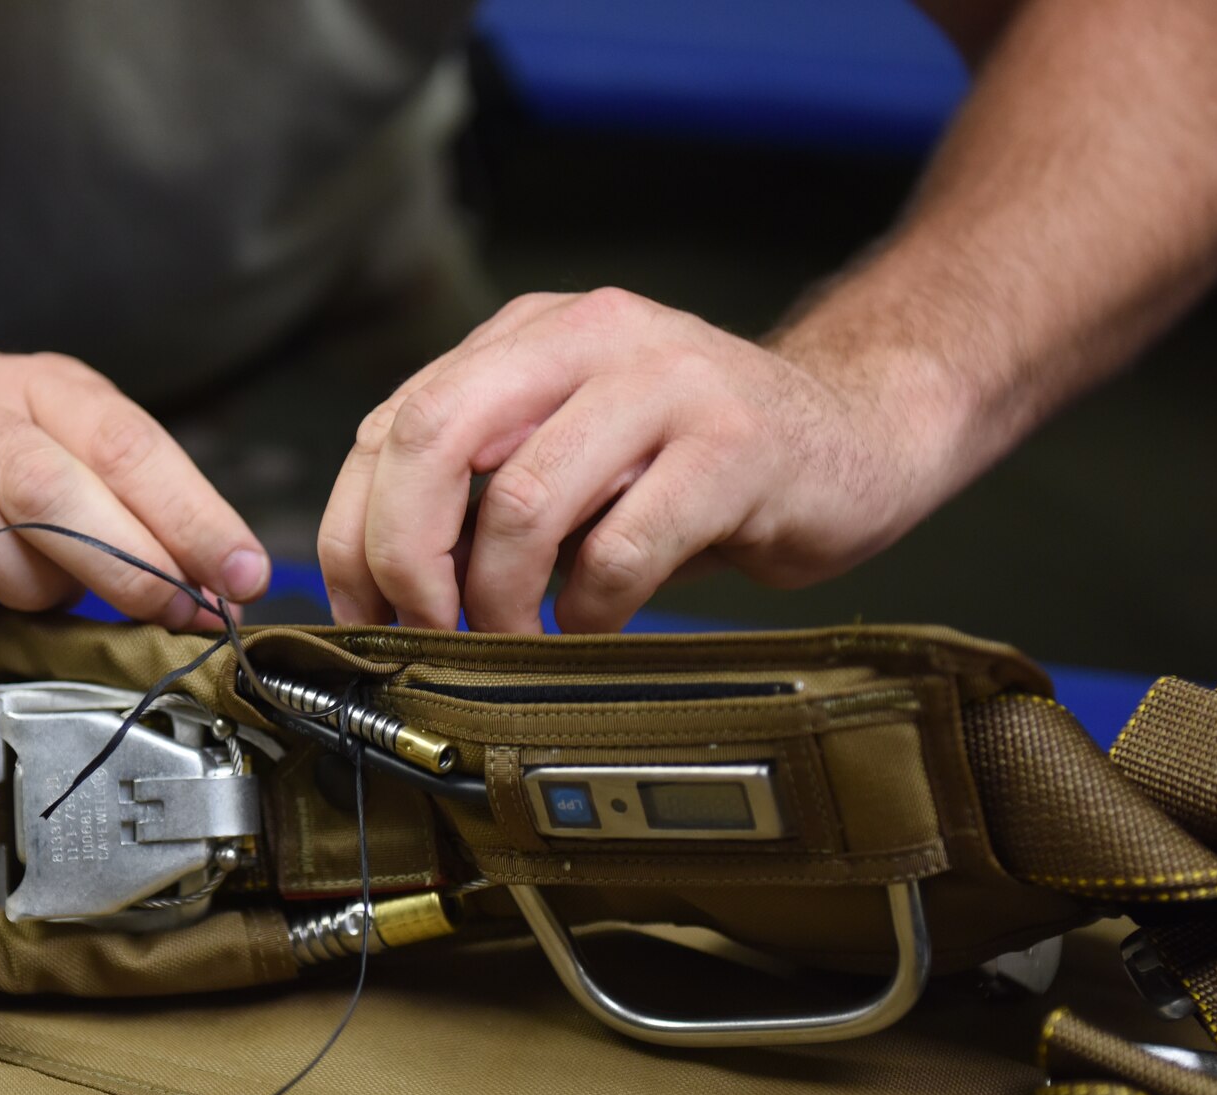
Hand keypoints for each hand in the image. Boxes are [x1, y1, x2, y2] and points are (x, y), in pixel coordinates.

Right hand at [0, 349, 269, 621]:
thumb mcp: (59, 449)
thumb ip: (134, 510)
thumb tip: (220, 588)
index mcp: (40, 388)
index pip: (128, 445)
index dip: (192, 515)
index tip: (242, 575)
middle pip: (51, 485)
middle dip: (126, 562)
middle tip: (175, 613)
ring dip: (21, 582)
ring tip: (35, 592)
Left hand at [318, 288, 958, 632]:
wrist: (860, 431)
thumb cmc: (704, 460)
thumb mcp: (577, 446)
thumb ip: (487, 480)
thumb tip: (380, 581)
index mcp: (531, 335)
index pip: (393, 423)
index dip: (356, 532)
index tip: (363, 615)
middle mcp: (589, 336)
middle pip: (434, 439)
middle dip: (406, 557)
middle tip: (423, 631)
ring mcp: (666, 382)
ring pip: (523, 500)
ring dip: (499, 599)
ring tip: (516, 638)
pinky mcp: (734, 446)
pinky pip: (621, 548)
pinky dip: (588, 610)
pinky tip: (596, 623)